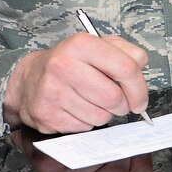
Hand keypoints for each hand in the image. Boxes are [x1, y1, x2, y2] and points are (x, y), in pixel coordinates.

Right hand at [4, 32, 149, 134]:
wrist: (29, 80)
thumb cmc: (71, 63)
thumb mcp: (99, 47)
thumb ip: (127, 53)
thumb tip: (142, 67)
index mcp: (82, 44)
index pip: (126, 69)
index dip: (139, 88)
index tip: (140, 99)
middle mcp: (63, 65)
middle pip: (114, 98)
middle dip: (123, 105)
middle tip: (117, 102)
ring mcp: (52, 91)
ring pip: (100, 116)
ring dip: (104, 114)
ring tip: (92, 102)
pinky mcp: (46, 114)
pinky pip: (84, 128)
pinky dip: (87, 122)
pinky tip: (77, 110)